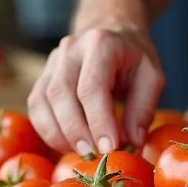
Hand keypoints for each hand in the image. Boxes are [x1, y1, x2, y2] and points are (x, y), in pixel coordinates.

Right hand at [27, 23, 165, 155]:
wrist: (109, 31)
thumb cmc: (133, 57)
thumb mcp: (152, 76)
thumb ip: (143, 108)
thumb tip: (133, 142)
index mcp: (101, 43)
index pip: (92, 86)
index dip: (98, 120)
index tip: (109, 148)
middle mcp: (70, 49)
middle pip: (61, 93)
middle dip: (75, 131)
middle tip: (93, 156)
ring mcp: (52, 61)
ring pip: (42, 101)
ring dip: (59, 134)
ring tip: (82, 153)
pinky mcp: (42, 77)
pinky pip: (35, 107)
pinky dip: (47, 131)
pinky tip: (66, 145)